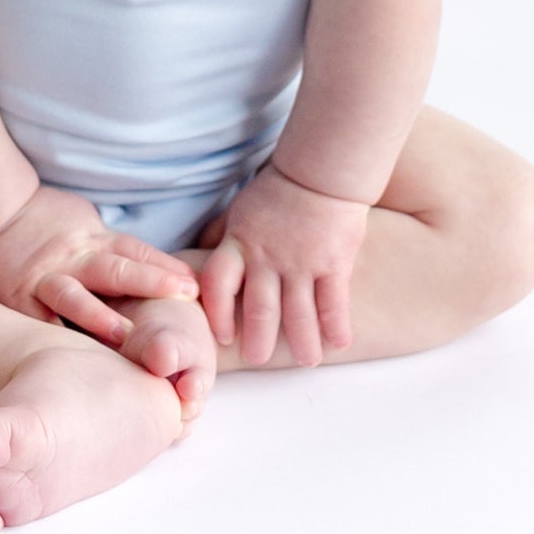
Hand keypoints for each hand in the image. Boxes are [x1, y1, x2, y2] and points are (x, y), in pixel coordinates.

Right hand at [0, 184, 198, 344]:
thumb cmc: (44, 217)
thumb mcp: (85, 221)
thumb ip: (111, 247)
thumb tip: (150, 267)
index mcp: (94, 239)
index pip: (136, 251)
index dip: (165, 266)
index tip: (194, 285)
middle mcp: (74, 258)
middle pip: (117, 268)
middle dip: (151, 282)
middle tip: (184, 296)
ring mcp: (46, 278)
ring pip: (75, 296)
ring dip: (101, 317)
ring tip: (126, 336)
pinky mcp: (18, 298)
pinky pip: (37, 320)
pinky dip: (52, 339)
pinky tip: (68, 362)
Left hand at [197, 164, 370, 366]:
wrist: (319, 172)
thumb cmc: (276, 192)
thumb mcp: (238, 210)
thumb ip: (220, 237)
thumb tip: (195, 256)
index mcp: (240, 243)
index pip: (218, 282)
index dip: (217, 312)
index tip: (222, 336)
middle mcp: (267, 257)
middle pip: (259, 308)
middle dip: (258, 340)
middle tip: (258, 359)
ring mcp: (301, 263)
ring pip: (298, 313)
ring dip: (302, 342)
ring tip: (307, 361)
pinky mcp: (333, 263)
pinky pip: (333, 302)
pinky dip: (336, 326)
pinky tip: (339, 343)